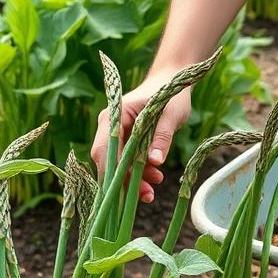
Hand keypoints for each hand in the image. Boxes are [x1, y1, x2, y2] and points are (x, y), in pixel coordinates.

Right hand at [90, 68, 192, 202]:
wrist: (172, 82)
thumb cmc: (171, 93)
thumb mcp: (171, 114)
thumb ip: (162, 137)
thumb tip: (154, 162)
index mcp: (114, 115)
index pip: (105, 149)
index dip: (113, 172)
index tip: (127, 190)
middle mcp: (109, 126)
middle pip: (108, 161)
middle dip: (125, 181)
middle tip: (147, 195)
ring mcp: (116, 135)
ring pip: (117, 165)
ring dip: (134, 180)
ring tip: (155, 187)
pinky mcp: (125, 142)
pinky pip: (127, 163)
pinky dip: (139, 174)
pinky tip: (155, 178)